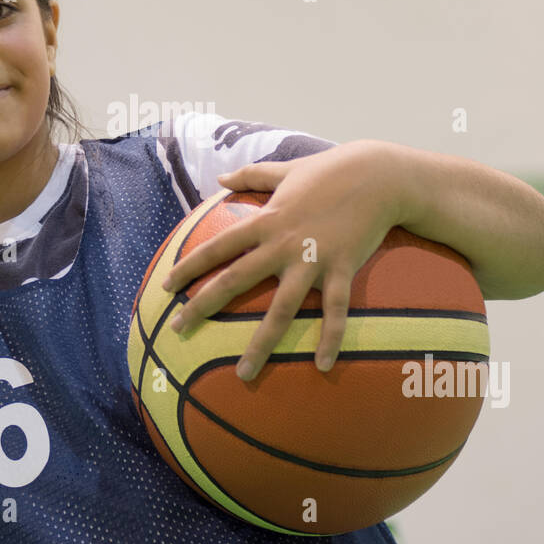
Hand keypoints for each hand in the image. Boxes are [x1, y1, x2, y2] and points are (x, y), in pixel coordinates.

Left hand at [160, 142, 401, 381]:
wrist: (378, 175)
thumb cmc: (330, 170)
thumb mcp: (285, 169)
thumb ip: (251, 175)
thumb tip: (220, 177)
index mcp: (266, 220)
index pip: (217, 247)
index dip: (189, 267)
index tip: (165, 287)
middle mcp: (283, 244)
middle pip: (235, 280)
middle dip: (202, 306)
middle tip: (177, 330)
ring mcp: (312, 260)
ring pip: (281, 310)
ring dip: (261, 344)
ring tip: (243, 374)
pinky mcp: (342, 269)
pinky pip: (335, 311)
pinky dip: (330, 338)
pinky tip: (323, 366)